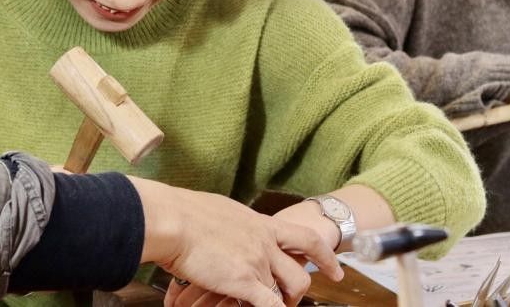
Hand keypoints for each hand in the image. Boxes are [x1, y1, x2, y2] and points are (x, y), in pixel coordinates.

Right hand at [126, 178, 343, 306]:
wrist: (174, 220)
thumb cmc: (186, 213)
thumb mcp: (222, 211)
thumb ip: (236, 224)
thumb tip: (231, 228)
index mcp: (260, 223)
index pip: (304, 238)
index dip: (324, 256)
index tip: (335, 270)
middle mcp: (265, 242)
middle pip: (301, 268)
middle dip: (302, 289)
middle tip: (295, 300)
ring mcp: (257, 261)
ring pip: (289, 287)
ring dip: (285, 301)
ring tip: (277, 304)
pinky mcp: (243, 280)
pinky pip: (270, 304)